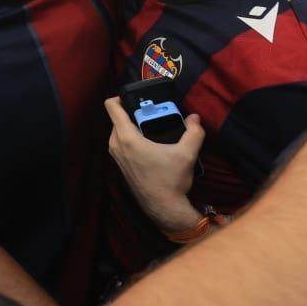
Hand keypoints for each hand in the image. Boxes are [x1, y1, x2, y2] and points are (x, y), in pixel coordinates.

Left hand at [104, 97, 204, 234]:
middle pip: (117, 118)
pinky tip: (149, 143)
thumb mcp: (187, 154)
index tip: (137, 97)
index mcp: (126, 137)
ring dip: (133, 127)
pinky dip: (131, 139)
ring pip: (119, 131)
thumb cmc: (171, 180)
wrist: (164, 209)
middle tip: (152, 113)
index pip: (111, 106)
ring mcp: (115, 156)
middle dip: (133, 113)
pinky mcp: (120, 165)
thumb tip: (195, 118)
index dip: (121, 96)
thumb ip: (193, 132)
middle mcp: (116, 145)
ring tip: (152, 127)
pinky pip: (121, 143)